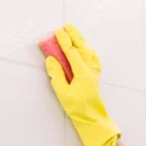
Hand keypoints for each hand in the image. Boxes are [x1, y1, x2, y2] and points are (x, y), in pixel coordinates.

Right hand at [44, 24, 120, 145]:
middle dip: (75, 36)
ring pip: (89, 51)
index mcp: (82, 72)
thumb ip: (56, 75)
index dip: (64, 40)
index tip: (57, 31)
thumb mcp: (62, 93)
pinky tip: (85, 49)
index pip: (72, 52)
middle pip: (83, 47)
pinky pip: (92, 58)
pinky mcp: (94, 76)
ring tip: (74, 34)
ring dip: (81, 41)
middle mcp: (90, 70)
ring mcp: (94, 72)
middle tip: (67, 26)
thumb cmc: (77, 108)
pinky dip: (87, 50)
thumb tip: (51, 60)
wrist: (92, 119)